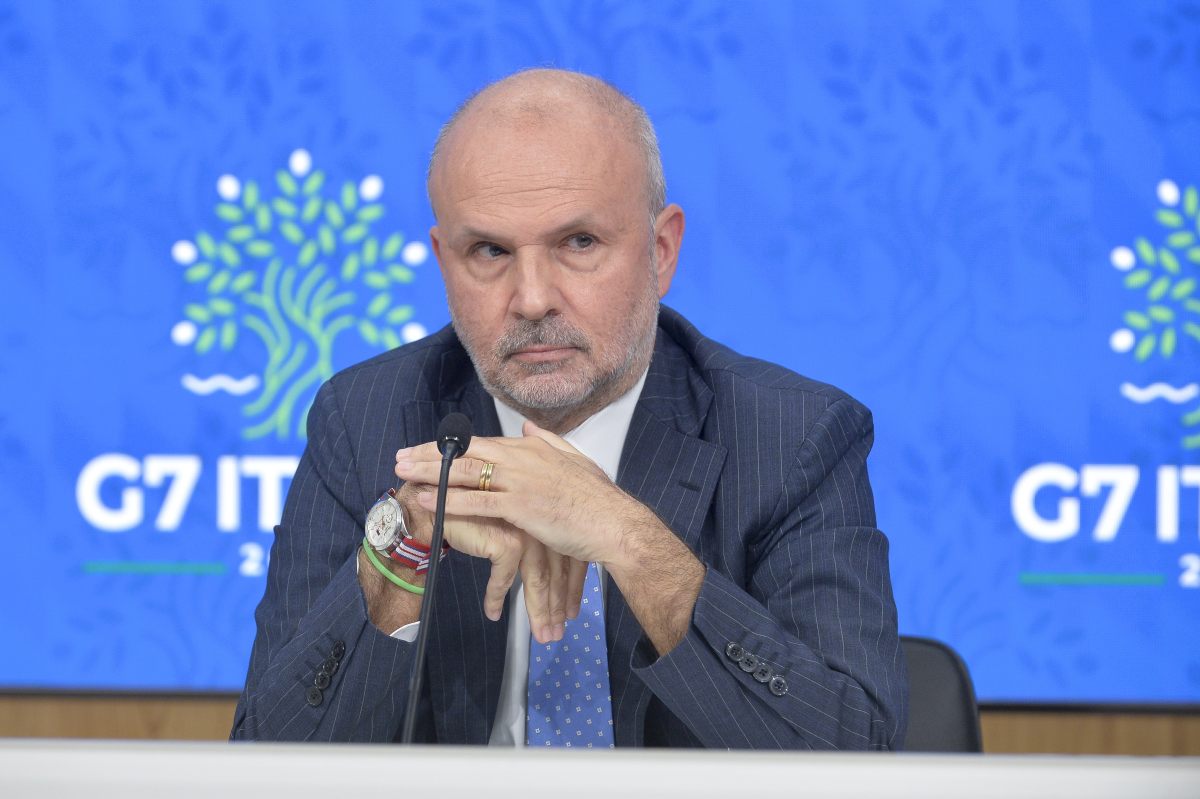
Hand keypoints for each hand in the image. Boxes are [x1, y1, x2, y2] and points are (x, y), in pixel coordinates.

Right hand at [393, 441, 585, 642]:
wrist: (436, 499)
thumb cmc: (471, 510)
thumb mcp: (509, 525)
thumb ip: (530, 542)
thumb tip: (544, 576)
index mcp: (548, 516)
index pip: (569, 558)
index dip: (571, 589)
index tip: (570, 614)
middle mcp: (542, 521)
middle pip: (555, 571)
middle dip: (556, 607)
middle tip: (556, 634)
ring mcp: (527, 530)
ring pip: (537, 579)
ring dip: (538, 611)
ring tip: (541, 635)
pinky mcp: (507, 540)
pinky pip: (504, 579)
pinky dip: (496, 598)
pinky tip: (492, 614)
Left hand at [396, 420, 652, 575]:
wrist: (614, 522)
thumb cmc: (597, 500)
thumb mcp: (574, 460)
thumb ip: (548, 442)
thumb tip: (527, 428)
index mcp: (532, 448)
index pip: (481, 443)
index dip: (450, 446)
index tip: (426, 448)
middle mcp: (522, 458)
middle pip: (466, 452)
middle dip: (430, 454)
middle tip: (401, 457)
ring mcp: (520, 481)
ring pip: (465, 473)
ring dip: (429, 472)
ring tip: (402, 473)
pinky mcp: (520, 506)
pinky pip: (476, 501)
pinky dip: (447, 499)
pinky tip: (425, 498)